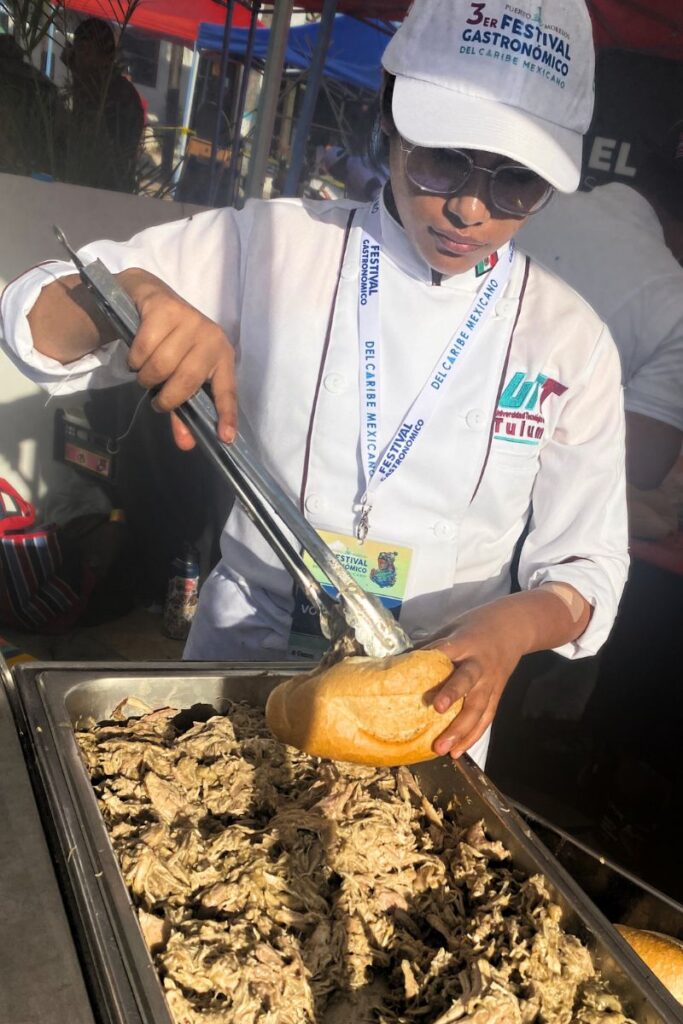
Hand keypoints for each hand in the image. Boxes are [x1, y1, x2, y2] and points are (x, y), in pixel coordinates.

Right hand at [119, 268, 236, 449]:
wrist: (150, 297)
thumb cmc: (170, 343)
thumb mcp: (179, 374)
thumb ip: (183, 411)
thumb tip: (186, 445)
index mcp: (222, 356)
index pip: (227, 391)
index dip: (226, 415)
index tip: (225, 438)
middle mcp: (211, 337)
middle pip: (185, 381)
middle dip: (165, 398)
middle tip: (156, 397)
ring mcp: (190, 320)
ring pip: (161, 365)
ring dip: (146, 377)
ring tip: (146, 371)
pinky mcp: (165, 309)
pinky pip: (143, 348)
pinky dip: (135, 359)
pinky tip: (137, 354)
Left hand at [428, 603, 526, 759]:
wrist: (513, 626)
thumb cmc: (476, 626)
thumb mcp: (452, 628)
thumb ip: (431, 646)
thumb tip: (399, 662)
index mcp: (465, 642)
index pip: (447, 651)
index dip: (433, 661)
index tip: (417, 673)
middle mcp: (479, 663)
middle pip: (467, 680)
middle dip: (453, 694)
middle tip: (435, 710)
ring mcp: (491, 680)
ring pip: (479, 706)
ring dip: (461, 729)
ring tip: (443, 748)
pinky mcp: (497, 694)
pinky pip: (486, 717)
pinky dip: (473, 735)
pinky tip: (458, 751)